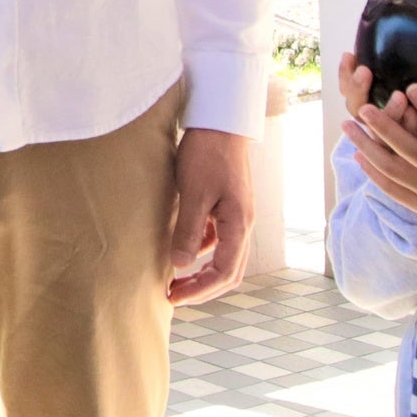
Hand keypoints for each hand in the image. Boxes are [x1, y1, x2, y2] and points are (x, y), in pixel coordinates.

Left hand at [164, 127, 255, 304]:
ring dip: (201, 271)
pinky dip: (201, 250)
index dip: (199, 290)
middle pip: (229, 271)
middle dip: (202, 288)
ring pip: (223, 256)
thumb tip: (181, 265)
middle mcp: (243, 224)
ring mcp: (237, 215)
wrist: (220, 121)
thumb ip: (188, 230)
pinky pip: (217, 239)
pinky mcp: (227, 206)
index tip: (173, 296)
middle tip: (173, 295)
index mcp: (239, 224)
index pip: (224, 272)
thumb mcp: (194, 193)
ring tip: (174, 276)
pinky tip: (181, 247)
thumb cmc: (208, 153)